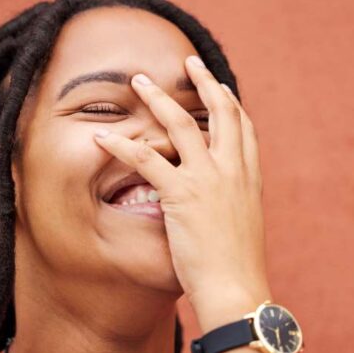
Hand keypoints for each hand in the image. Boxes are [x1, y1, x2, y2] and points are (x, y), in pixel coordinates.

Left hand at [93, 55, 271, 332]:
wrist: (238, 291)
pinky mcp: (183, 196)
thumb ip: (231, 207)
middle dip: (202, 81)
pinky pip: (147, 160)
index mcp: (250, 179)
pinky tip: (103, 138)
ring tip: (138, 81)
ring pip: (181, 124)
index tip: (221, 88)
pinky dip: (122, 146)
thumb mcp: (242, 229)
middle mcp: (233, 171)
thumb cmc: (237, 270)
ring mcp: (209, 180)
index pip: (243, 129)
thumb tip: (217, 206)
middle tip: (188, 61)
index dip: (230, 104)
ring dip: (157, 98)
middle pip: (221, 112)